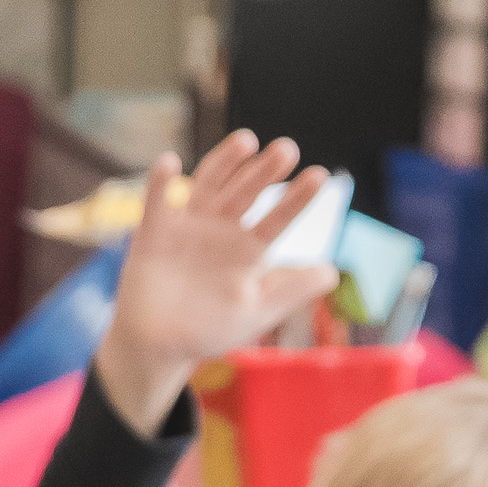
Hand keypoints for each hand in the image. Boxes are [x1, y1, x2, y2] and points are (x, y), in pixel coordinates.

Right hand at [90, 132, 340, 435]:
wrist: (157, 346)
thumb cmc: (209, 329)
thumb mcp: (255, 311)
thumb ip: (290, 290)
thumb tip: (333, 273)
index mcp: (249, 250)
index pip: (279, 217)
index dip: (297, 198)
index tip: (319, 176)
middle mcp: (222, 230)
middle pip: (247, 192)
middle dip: (266, 171)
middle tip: (288, 149)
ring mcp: (188, 227)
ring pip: (209, 185)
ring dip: (225, 162)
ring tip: (246, 141)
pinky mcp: (154, 232)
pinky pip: (157, 201)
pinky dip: (161, 182)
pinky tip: (169, 162)